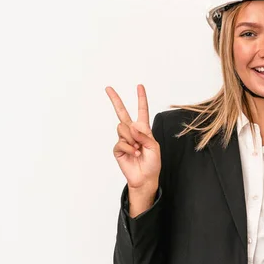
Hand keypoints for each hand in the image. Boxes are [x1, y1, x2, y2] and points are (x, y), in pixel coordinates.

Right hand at [105, 84, 160, 199]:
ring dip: (132, 139)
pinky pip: (121, 142)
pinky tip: (134, 154)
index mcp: (143, 129)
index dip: (141, 98)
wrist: (145, 178)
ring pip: (122, 128)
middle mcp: (132, 132)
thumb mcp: (154, 147)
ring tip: (138, 149)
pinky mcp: (118, 148)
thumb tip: (132, 127)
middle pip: (122, 112)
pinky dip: (129, 149)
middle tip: (108, 88)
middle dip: (115, 99)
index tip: (139, 86)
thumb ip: (144, 135)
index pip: (142, 111)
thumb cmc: (152, 163)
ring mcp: (124, 139)